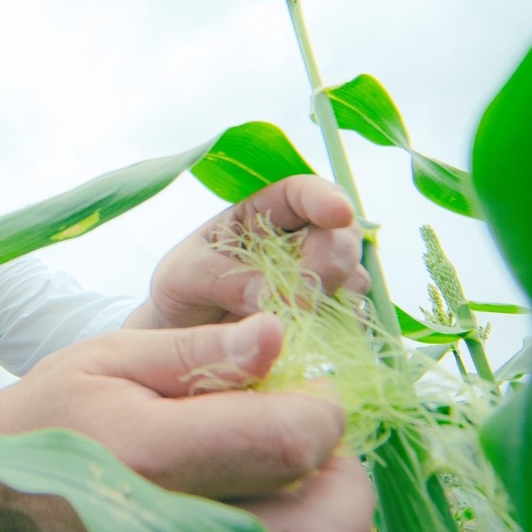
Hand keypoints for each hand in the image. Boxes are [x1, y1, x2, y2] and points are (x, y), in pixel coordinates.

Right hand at [0, 314, 373, 531]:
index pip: (293, 444)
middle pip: (327, 531)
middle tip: (303, 437)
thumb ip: (207, 349)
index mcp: (151, 456)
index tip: (300, 389)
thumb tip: (281, 337)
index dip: (321, 410)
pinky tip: (251, 508)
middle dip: (341, 477)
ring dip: (325, 517)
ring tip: (281, 473)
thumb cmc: (68, 403)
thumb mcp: (122, 354)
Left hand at [127, 176, 365, 330]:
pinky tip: (311, 331)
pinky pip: (349, 313)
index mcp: (260, 212)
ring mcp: (314, 277)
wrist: (184, 339)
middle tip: (303, 295)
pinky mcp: (323, 314)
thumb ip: (224, 279)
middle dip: (332, 259)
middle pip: (340, 233)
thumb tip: (275, 294)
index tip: (339, 214)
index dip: (324, 198)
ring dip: (335, 294)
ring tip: (296, 316)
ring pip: (352, 273)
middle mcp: (296, 239)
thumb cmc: (179, 293)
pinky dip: (339, 321)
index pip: (301, 192)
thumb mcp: (183, 277)